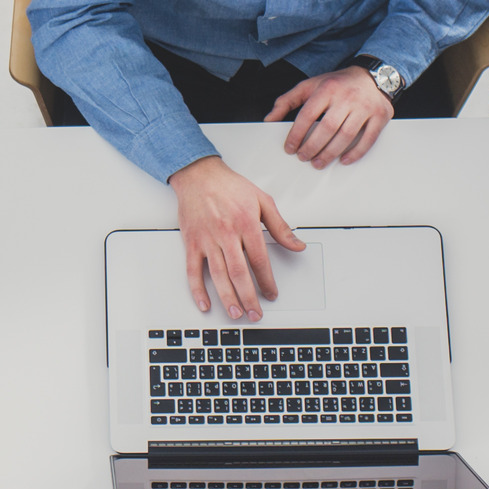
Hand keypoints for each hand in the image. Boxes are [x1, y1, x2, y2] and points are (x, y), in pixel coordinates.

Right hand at [167, 155, 307, 322]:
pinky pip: (192, 270)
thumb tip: (297, 244)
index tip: (271, 294)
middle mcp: (226, 233)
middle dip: (249, 297)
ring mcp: (207, 240)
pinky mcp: (191, 242)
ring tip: (236, 313)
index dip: (267, 281)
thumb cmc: (229, 186)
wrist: (198, 175)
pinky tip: (205, 303)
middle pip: (239, 273)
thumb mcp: (262, 200)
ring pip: (218, 275)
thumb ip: (280, 226)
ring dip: (227, 298)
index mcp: (246, 224)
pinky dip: (197, 290)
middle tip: (255, 313)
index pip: (259, 260)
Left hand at [264, 64, 393, 169]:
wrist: (373, 76)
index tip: (290, 148)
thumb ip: (287, 101)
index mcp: (327, 89)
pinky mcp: (380, 117)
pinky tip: (343, 160)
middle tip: (303, 158)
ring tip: (318, 162)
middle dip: (312, 147)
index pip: (307, 115)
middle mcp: (347, 97)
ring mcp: (365, 107)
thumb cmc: (337, 84)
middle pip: (326, 128)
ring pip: (345, 136)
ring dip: (330, 154)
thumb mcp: (310, 86)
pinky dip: (355, 153)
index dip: (296, 135)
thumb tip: (269, 119)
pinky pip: (368, 139)